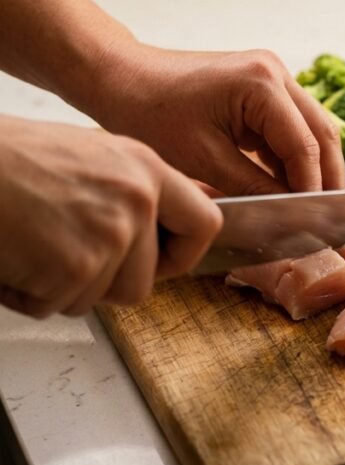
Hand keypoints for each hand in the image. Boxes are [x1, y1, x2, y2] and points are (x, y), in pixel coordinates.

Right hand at [0, 117, 222, 317]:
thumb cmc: (12, 160)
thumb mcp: (93, 158)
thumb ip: (132, 193)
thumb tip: (156, 233)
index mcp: (146, 168)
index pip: (206, 222)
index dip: (184, 253)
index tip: (164, 262)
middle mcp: (137, 199)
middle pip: (146, 281)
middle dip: (105, 283)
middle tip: (65, 256)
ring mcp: (110, 234)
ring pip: (102, 299)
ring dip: (63, 288)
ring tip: (34, 246)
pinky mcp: (77, 267)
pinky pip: (59, 307)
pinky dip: (30, 294)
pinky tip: (15, 256)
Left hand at [89, 45, 344, 195]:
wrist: (120, 78)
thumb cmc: (150, 113)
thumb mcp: (203, 160)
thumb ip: (254, 186)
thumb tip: (290, 214)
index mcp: (263, 84)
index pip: (306, 146)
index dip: (314, 188)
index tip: (316, 223)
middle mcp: (275, 72)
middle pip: (322, 132)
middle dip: (327, 177)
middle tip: (328, 218)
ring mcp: (270, 76)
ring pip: (312, 128)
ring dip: (313, 166)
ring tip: (312, 207)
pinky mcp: (260, 86)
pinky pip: (290, 125)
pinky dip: (293, 156)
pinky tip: (289, 186)